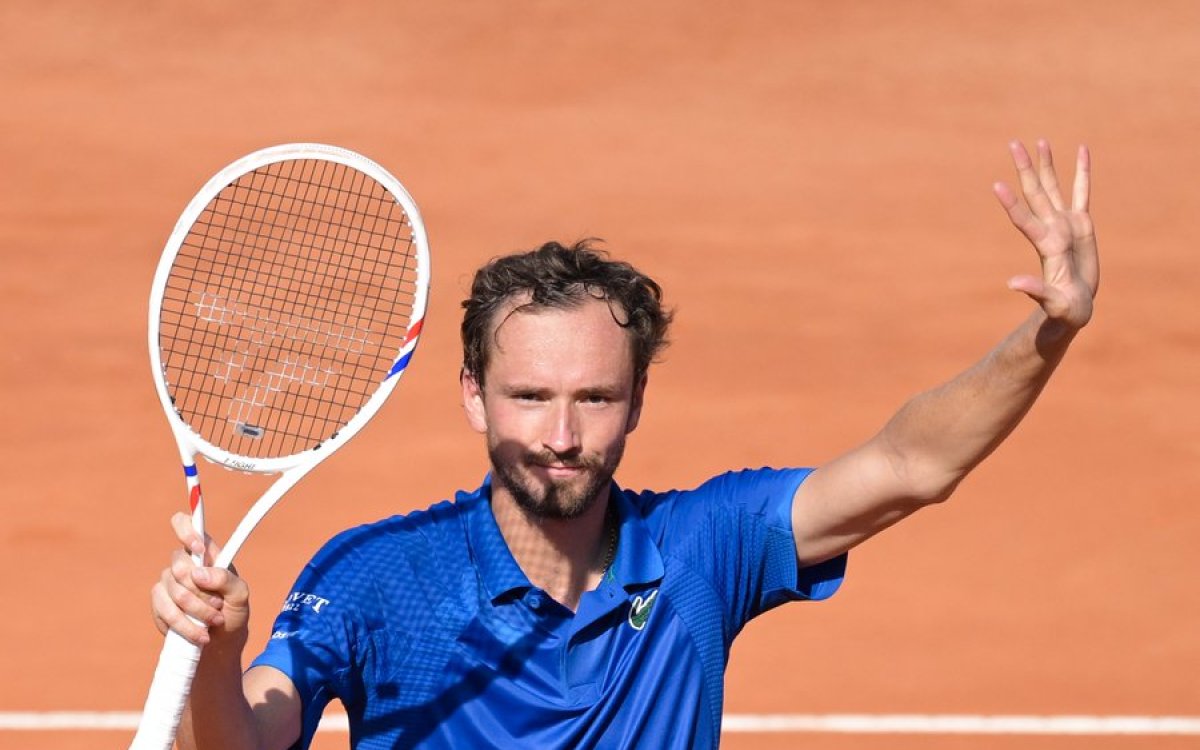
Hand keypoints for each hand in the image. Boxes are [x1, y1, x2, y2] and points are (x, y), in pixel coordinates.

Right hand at [149, 512, 249, 649]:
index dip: (186, 530)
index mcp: (206, 552)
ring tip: (214, 620)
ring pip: (175, 592)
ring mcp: (168, 582)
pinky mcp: (159, 603)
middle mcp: (184, 563)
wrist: (220, 642)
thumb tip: (199, 573)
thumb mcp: (240, 595)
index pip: (185, 523)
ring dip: (198, 611)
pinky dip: (185, 624)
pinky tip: (199, 633)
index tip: (197, 548)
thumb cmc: (232, 612)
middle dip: (202, 591)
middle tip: (218, 605)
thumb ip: (226, 579)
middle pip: (180, 566)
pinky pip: (165, 610)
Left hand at [994, 140, 1098, 330]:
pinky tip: (1081, 150)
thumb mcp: (1053, 302)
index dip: (1012, 204)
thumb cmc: (1064, 309)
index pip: (1024, 220)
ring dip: (1046, 165)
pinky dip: (1081, 172)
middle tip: (1013, 144)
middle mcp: (1051, 229)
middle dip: (1025, 169)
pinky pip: (1082, 192)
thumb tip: (1012, 284)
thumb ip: (1035, 291)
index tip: (996, 185)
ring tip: (1039, 142)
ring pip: (1054, 187)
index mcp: (1046, 245)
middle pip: (1035, 193)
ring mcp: (1065, 224)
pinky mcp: (1082, 223)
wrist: (1075, 306)